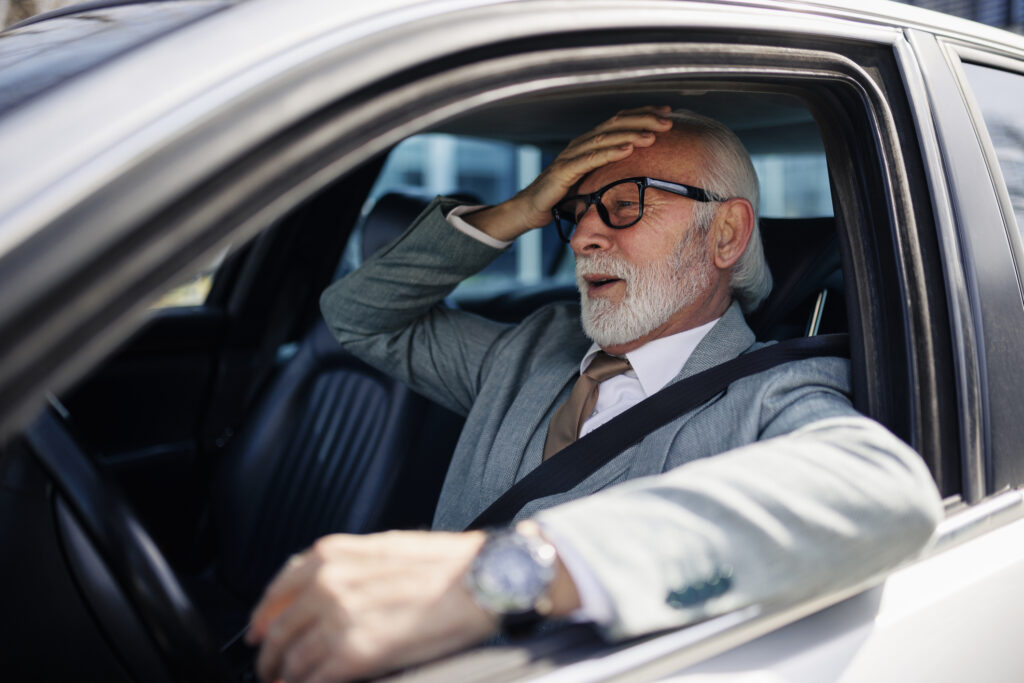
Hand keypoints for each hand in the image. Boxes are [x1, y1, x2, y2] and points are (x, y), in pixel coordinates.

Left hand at [246, 530, 493, 682]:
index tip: (257, 631)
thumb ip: (347, 565)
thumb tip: (325, 587)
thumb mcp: (384, 546)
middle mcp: (327, 584)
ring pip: (290, 657)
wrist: (479, 580)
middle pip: (278, 628)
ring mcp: (338, 619)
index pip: (277, 589)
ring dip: (283, 675)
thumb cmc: (445, 564)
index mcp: (332, 555)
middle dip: (269, 653)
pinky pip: (311, 678)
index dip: (262, 615)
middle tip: (268, 667)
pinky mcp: (353, 653)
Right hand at [466, 105, 674, 240]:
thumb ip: (609, 171)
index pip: (619, 122)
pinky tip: (628, 149)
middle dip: (644, 120)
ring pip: (605, 138)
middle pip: (615, 124)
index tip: (667, 114)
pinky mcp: (564, 171)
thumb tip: (638, 169)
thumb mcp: (591, 180)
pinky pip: (591, 159)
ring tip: (654, 134)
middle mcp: (581, 143)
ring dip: (631, 134)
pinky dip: (611, 152)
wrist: (531, 208)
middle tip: (668, 121)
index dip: (643, 115)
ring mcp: (571, 155)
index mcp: (589, 143)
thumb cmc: (561, 195)